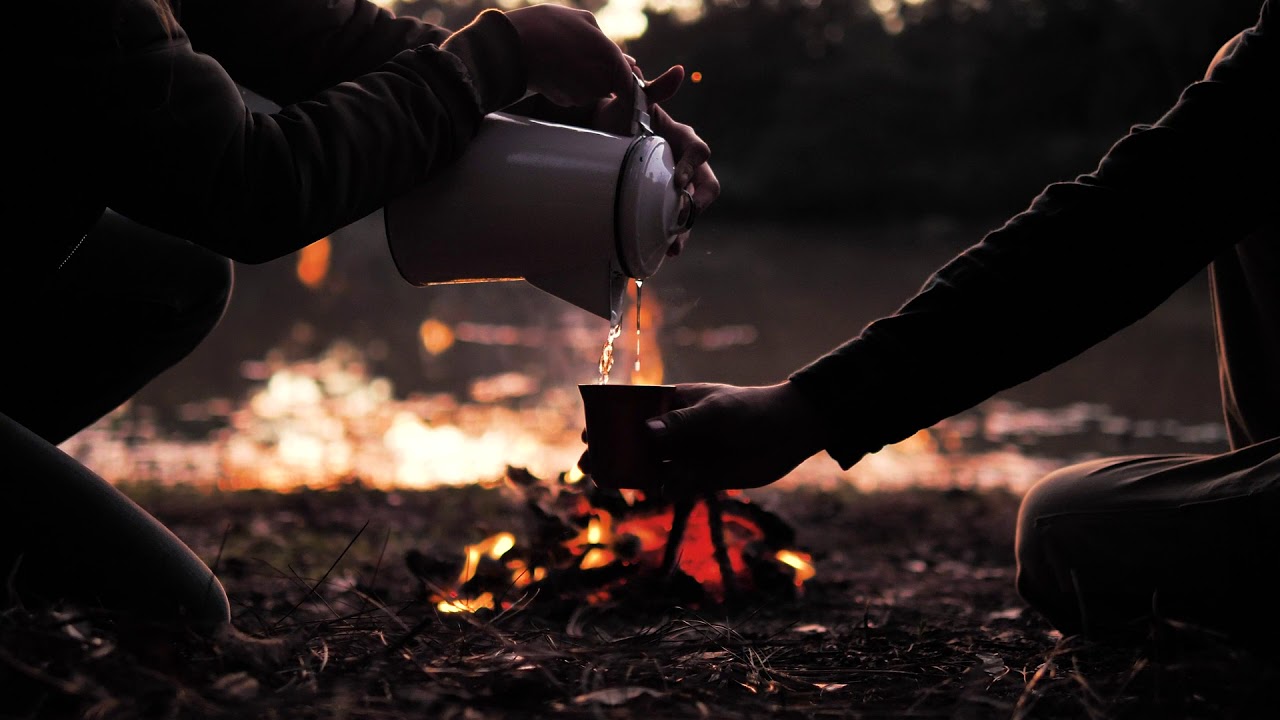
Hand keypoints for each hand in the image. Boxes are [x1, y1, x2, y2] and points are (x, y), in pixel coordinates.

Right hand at [505, 5, 631, 106]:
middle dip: (603, 74)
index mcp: (610, 58)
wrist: (512, 46)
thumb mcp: (584, 20)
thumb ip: (606, 41)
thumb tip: (625, 60)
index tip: (620, 70)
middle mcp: (600, 81)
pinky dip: (569, 86)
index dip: (626, 75)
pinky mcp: (565, 102)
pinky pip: (575, 95)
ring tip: (564, 58)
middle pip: (610, 85)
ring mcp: (582, 95)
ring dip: (585, 80)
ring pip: (592, 91)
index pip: (629, 79)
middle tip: (581, 55)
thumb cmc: (548, 26)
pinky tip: (555, 69)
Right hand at [583, 382, 825, 496]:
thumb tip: (646, 432)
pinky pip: (674, 486)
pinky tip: (658, 490)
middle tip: (588, 464)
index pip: (634, 411)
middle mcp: (677, 431)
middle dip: (612, 452)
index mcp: (674, 404)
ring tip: (607, 482)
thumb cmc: (750, 410)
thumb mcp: (715, 413)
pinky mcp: (702, 478)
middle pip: (636, 442)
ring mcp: (688, 454)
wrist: (789, 433)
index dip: (610, 422)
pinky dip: (664, 490)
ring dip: (630, 475)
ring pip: (650, 467)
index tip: (590, 432)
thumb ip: (681, 424)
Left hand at [592, 62, 720, 255]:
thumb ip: (657, 89)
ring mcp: (677, 184)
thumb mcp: (636, 100)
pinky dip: (671, 236)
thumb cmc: (622, 114)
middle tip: (684, 219)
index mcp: (684, 138)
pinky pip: (675, 219)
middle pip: (706, 185)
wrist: (604, 133)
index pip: (699, 152)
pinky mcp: (664, 200)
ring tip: (673, 249)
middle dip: (697, 205)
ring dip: (686, 230)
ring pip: (692, 209)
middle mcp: (686, 163)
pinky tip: (660, 252)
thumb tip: (679, 71)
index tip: (676, 181)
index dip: (691, 166)